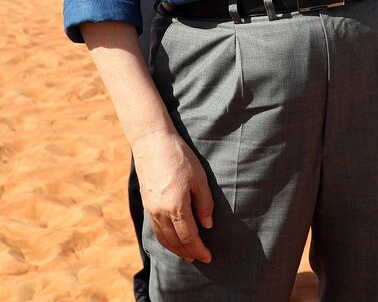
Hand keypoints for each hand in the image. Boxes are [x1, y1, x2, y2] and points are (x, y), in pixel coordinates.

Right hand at [132, 127, 213, 262]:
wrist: (151, 142)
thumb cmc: (179, 156)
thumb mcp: (199, 177)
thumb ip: (204, 202)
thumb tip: (208, 225)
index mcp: (176, 206)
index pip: (189, 237)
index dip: (199, 249)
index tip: (209, 256)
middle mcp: (160, 212)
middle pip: (175, 242)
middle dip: (189, 253)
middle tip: (201, 258)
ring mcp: (150, 210)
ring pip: (163, 239)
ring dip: (176, 250)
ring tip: (188, 254)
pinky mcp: (145, 205)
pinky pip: (156, 230)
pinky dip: (165, 240)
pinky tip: (172, 240)